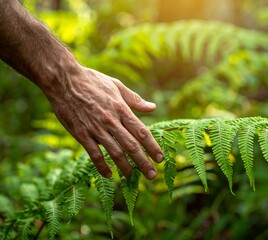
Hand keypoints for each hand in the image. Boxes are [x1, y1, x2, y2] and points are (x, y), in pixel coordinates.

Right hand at [49, 66, 163, 178]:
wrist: (64, 80)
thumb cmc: (92, 81)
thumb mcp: (116, 85)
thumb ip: (135, 99)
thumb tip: (153, 107)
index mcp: (121, 109)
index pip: (141, 132)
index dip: (152, 146)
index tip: (160, 158)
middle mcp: (111, 121)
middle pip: (131, 146)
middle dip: (143, 162)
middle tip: (152, 175)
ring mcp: (96, 129)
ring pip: (115, 152)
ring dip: (125, 167)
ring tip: (133, 178)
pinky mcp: (81, 134)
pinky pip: (94, 154)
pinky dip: (102, 166)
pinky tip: (108, 175)